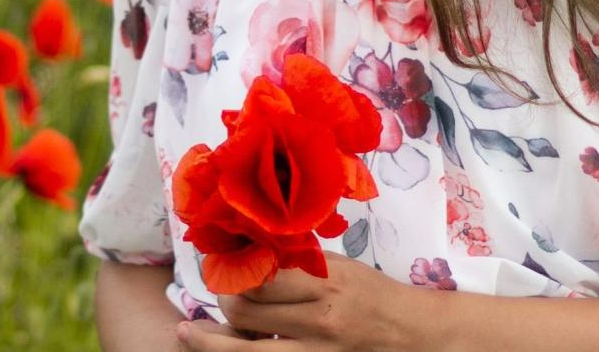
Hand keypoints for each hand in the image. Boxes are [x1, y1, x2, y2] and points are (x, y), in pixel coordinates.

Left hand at [176, 252, 428, 350]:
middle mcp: (319, 321)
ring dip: (212, 341)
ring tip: (188, 332)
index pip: (262, 277)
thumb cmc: (374, 294)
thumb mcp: (340, 267)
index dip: (233, 270)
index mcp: (326, 283)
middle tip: (214, 293)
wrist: (410, 334)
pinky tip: (228, 349)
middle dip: (222, 302)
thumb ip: (298, 265)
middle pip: (246, 314)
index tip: (219, 261)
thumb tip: (250, 257)